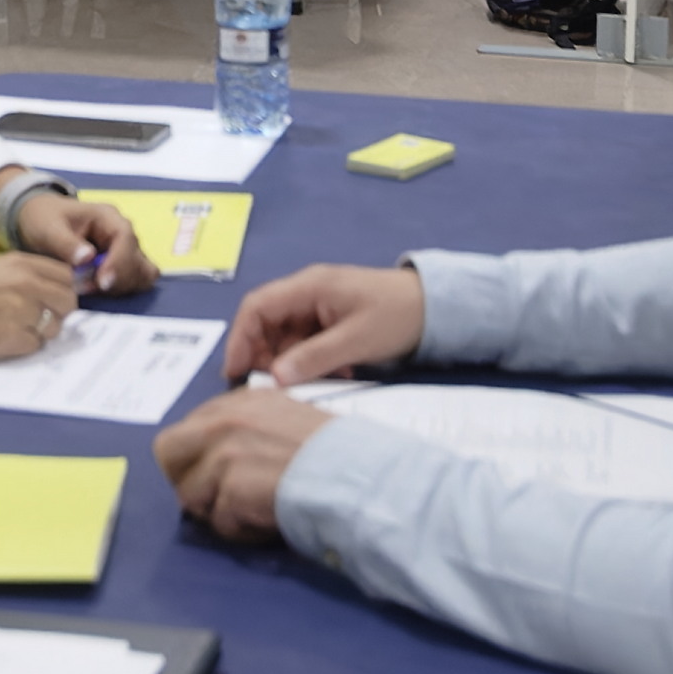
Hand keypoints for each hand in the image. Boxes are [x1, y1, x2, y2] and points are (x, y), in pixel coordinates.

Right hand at [0, 253, 81, 357]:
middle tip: (35, 318)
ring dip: (39, 332)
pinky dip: (23, 346)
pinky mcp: (12, 339)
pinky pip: (35, 346)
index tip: (51, 299)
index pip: (67, 277)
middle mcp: (27, 285)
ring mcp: (21, 312)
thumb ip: (28, 275)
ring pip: (54, 328)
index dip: (61, 290)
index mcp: (22, 264)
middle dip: (56, 313)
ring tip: (12, 328)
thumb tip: (55, 290)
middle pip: (68, 303)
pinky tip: (1, 338)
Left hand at [17, 190, 157, 295]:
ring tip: (92, 290)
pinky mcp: (121, 266)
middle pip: (139, 259)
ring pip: (142, 273)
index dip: (118, 262)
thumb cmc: (45, 220)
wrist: (41, 221)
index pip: (125, 237)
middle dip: (118, 279)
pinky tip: (98, 293)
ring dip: (122, 287)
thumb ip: (67, 244)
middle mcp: (122, 233)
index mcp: (107, 217)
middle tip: (88, 288)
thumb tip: (87, 259)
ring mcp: (124, 250)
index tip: (102, 282)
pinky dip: (122, 291)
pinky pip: (135, 282)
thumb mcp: (49, 229)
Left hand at [155, 389, 333, 544]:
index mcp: (242, 401)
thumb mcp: (287, 420)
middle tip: (216, 499)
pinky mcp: (230, 485)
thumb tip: (216, 458)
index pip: (190, 427)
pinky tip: (267, 521)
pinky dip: (240, 529)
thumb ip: (250, 428)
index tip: (219, 475)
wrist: (356, 476)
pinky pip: (218, 521)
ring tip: (253, 510)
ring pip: (188, 494)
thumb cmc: (334, 454)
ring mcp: (225, 451)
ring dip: (217, 510)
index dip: (198, 458)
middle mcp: (227, 419)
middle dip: (186, 478)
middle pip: (167, 451)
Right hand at [221, 263, 425, 384]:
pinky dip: (311, 360)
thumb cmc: (397, 316)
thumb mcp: (356, 340)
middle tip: (271, 387)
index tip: (235, 372)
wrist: (437, 308)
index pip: (257, 306)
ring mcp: (319, 306)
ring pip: (286, 336)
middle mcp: (308, 292)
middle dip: (264, 355)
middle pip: (267, 322)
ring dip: (291, 361)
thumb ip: (314, 358)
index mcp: (309, 286)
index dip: (240, 338)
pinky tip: (333, 374)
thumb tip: (275, 378)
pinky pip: (306, 341)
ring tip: (308, 383)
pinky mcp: (331, 320)